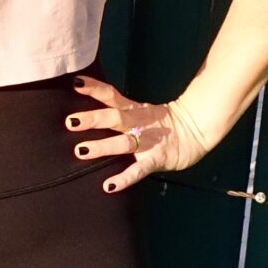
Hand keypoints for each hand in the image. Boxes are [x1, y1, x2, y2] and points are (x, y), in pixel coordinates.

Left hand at [65, 75, 213, 192]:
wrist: (197, 132)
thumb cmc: (162, 124)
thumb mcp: (140, 112)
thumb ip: (118, 110)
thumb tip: (89, 106)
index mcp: (134, 110)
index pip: (112, 96)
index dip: (95, 89)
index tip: (76, 82)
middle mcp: (139, 124)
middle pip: (115, 118)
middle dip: (93, 119)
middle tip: (70, 121)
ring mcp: (148, 142)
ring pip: (123, 143)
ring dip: (102, 147)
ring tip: (81, 150)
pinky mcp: (157, 159)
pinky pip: (139, 170)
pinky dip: (124, 178)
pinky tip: (109, 185)